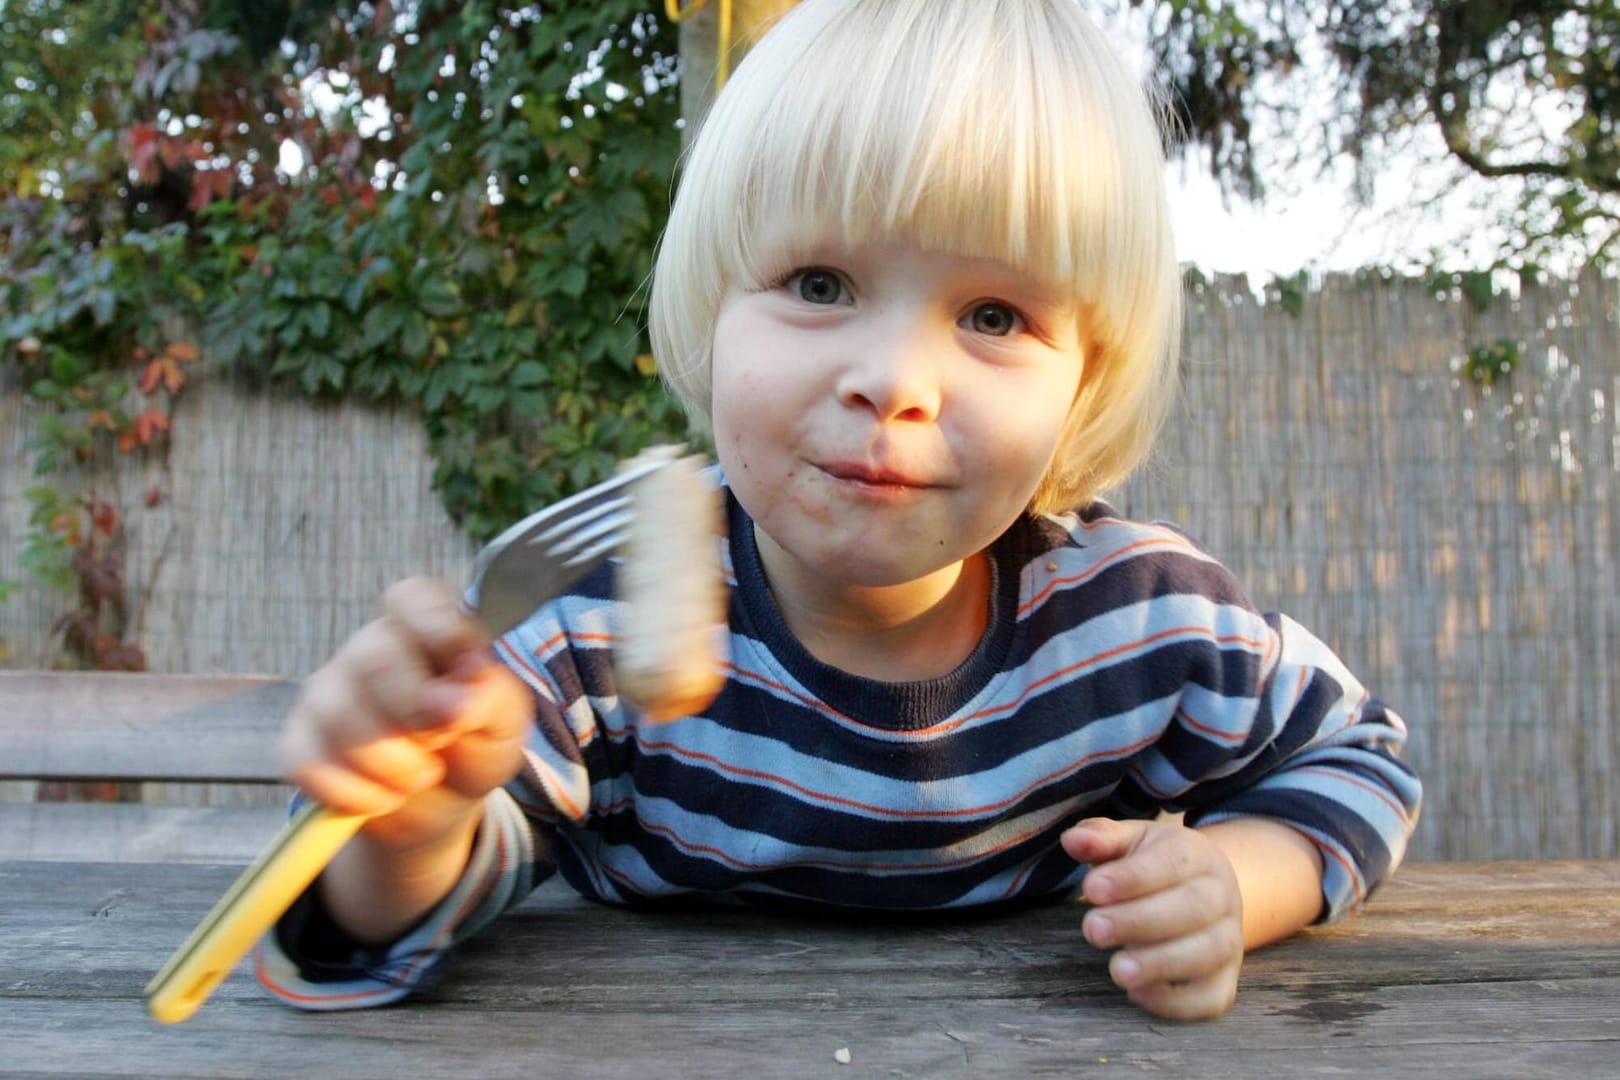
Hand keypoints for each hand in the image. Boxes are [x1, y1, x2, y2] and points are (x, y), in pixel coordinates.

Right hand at [279, 576, 530, 851]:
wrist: (444, 800)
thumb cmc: (476, 741)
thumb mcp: (503, 719)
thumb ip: (490, 698)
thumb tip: (460, 697)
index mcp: (425, 626)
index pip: (413, 598)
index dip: (438, 627)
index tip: (467, 665)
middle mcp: (370, 648)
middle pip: (373, 661)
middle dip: (415, 714)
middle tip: (442, 743)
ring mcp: (327, 691)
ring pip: (338, 716)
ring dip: (391, 763)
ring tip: (420, 776)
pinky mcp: (299, 741)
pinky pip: (309, 763)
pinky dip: (356, 794)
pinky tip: (384, 796)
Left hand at [1060, 816, 1243, 1019]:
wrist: (1204, 892)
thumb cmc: (1155, 865)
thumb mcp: (1131, 841)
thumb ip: (1102, 838)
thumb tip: (1073, 840)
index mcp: (1197, 855)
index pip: (1171, 862)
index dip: (1132, 878)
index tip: (1092, 889)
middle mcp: (1222, 896)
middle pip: (1193, 908)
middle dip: (1140, 921)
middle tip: (1093, 929)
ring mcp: (1228, 940)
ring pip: (1208, 953)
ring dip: (1160, 963)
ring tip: (1117, 969)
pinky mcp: (1223, 981)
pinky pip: (1211, 997)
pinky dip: (1177, 1002)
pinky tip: (1137, 993)